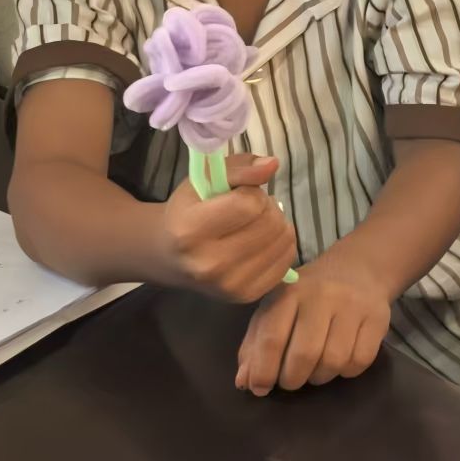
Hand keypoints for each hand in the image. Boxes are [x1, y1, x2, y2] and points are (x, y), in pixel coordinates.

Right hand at [159, 154, 297, 301]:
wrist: (171, 257)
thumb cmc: (188, 212)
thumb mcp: (203, 180)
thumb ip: (239, 167)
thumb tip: (273, 164)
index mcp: (189, 232)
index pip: (248, 204)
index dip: (251, 191)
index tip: (239, 194)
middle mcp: (208, 264)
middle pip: (270, 223)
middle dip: (266, 207)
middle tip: (249, 209)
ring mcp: (229, 285)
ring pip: (283, 240)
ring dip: (277, 224)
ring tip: (255, 224)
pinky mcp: (246, 296)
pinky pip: (287, 260)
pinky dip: (281, 244)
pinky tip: (261, 241)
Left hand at [235, 252, 391, 394]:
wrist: (357, 270)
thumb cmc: (307, 297)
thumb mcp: (276, 310)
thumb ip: (256, 345)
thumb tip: (245, 382)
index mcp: (289, 293)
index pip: (272, 338)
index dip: (263, 370)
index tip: (260, 389)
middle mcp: (321, 296)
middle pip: (305, 354)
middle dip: (293, 379)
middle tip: (291, 381)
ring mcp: (353, 306)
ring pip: (334, 361)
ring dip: (320, 377)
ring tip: (315, 371)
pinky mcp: (378, 318)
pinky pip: (360, 360)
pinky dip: (347, 371)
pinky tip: (340, 362)